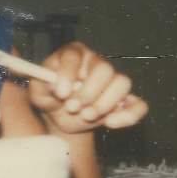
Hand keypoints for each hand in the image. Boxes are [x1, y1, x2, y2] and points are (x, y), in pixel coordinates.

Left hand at [28, 42, 148, 133]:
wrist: (62, 117)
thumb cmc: (50, 98)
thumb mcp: (37, 92)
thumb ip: (38, 83)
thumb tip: (46, 80)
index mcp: (73, 54)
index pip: (74, 55)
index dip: (68, 73)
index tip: (61, 93)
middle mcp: (96, 63)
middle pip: (103, 68)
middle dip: (88, 92)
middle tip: (73, 108)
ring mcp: (113, 81)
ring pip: (123, 83)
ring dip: (105, 103)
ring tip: (86, 116)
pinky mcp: (125, 101)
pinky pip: (138, 105)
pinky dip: (128, 116)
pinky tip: (109, 123)